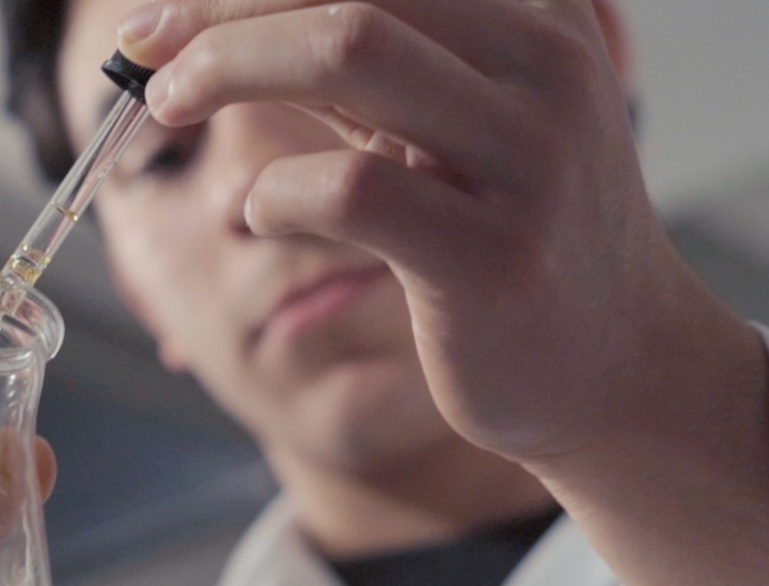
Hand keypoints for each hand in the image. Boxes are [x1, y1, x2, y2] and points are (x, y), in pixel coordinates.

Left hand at [121, 0, 768, 585]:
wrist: (620, 368)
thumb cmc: (515, 237)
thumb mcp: (456, 125)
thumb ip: (369, 67)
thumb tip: (217, 20)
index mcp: (534, 18)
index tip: (169, 8)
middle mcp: (542, 67)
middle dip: (223, 9)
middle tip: (147, 53)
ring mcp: (527, 159)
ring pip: (349, 51)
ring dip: (228, 66)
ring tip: (173, 106)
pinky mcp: (492, 256)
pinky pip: (350, 190)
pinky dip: (272, 191)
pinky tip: (256, 213)